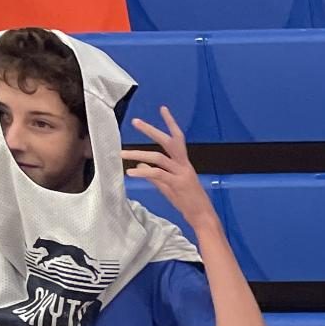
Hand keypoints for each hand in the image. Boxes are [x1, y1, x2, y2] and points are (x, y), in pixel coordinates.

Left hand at [122, 106, 216, 228]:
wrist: (203, 217)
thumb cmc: (188, 203)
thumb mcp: (169, 187)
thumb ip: (154, 175)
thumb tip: (138, 165)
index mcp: (183, 164)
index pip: (177, 138)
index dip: (170, 123)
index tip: (163, 108)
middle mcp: (184, 165)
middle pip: (169, 142)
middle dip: (152, 131)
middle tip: (136, 121)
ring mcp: (181, 174)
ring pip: (159, 157)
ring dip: (138, 154)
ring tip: (122, 153)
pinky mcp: (178, 184)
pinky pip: (158, 174)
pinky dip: (143, 173)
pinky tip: (131, 173)